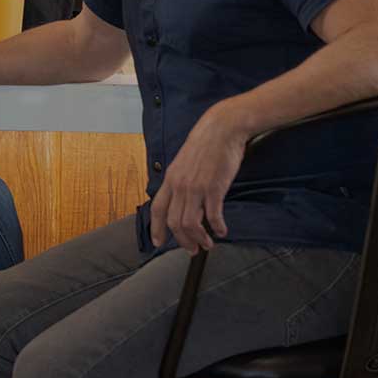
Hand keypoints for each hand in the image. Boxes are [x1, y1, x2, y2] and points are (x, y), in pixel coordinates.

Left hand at [148, 110, 248, 252]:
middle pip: (173, 222)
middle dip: (182, 240)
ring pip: (190, 224)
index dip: (156, 228)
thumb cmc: (206, 144)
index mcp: (170, 179)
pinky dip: (217, 227)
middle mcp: (179, 185)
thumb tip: (182, 199)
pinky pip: (212, 216)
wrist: (222, 128)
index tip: (158, 242)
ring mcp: (195, 187)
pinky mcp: (213, 188)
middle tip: (192, 249)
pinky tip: (221, 230)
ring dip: (199, 238)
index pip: (157, 209)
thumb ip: (180, 180)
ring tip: (208, 244)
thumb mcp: (184, 162)